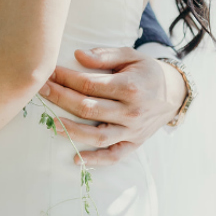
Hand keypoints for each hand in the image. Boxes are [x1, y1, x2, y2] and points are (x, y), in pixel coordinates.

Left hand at [38, 47, 185, 165]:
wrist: (174, 94)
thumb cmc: (146, 72)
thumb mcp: (130, 56)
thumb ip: (105, 55)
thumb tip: (78, 55)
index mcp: (130, 87)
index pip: (89, 84)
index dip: (65, 78)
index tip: (48, 73)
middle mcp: (131, 111)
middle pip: (88, 108)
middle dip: (61, 98)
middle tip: (41, 91)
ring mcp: (132, 130)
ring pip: (98, 135)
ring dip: (72, 131)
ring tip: (52, 123)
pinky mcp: (134, 143)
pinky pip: (114, 155)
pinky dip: (96, 160)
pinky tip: (76, 159)